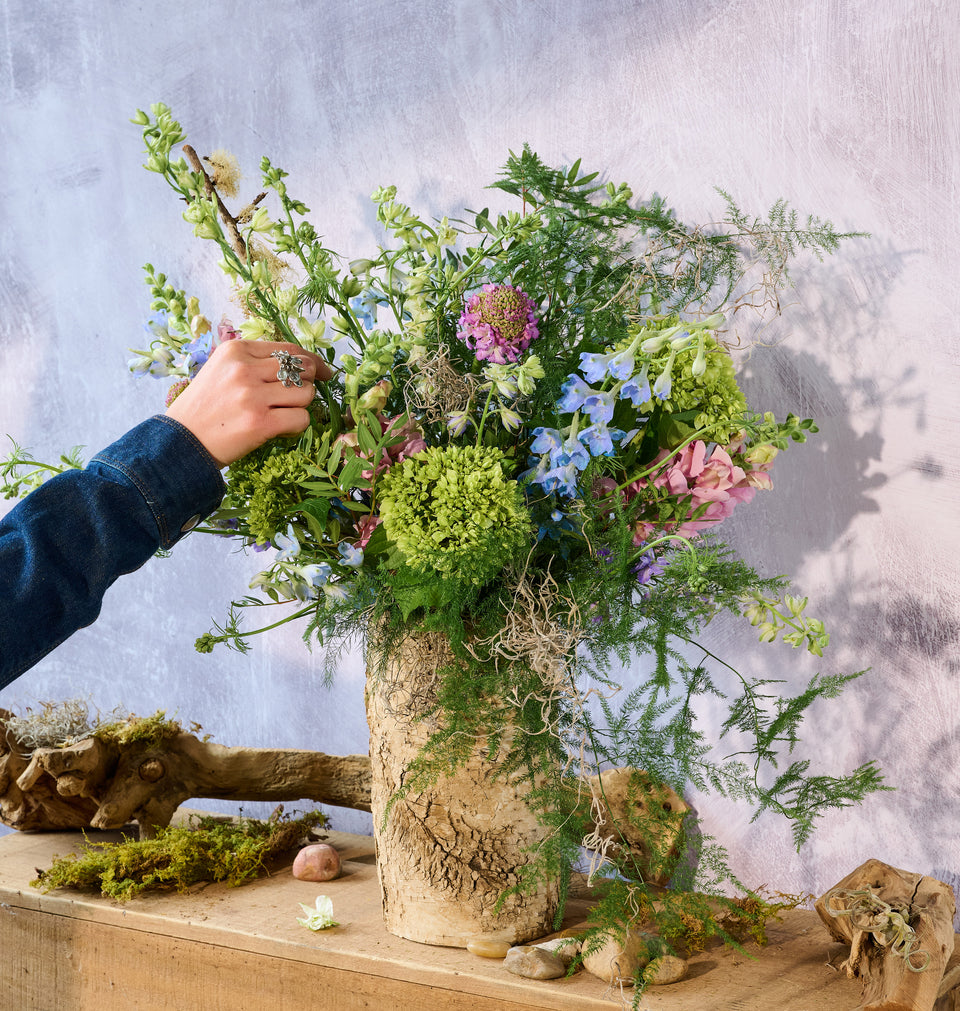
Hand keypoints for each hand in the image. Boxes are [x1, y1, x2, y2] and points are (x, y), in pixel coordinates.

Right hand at [165, 340, 331, 466]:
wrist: (180, 442)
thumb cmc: (205, 407)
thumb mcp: (222, 370)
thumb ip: (256, 362)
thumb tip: (304, 363)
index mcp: (236, 350)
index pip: (290, 350)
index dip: (311, 362)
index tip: (322, 372)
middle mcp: (244, 369)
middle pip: (303, 369)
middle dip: (309, 383)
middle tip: (297, 397)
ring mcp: (253, 396)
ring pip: (306, 394)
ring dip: (301, 406)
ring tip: (280, 414)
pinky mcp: (260, 423)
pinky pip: (302, 419)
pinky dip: (297, 426)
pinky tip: (279, 429)